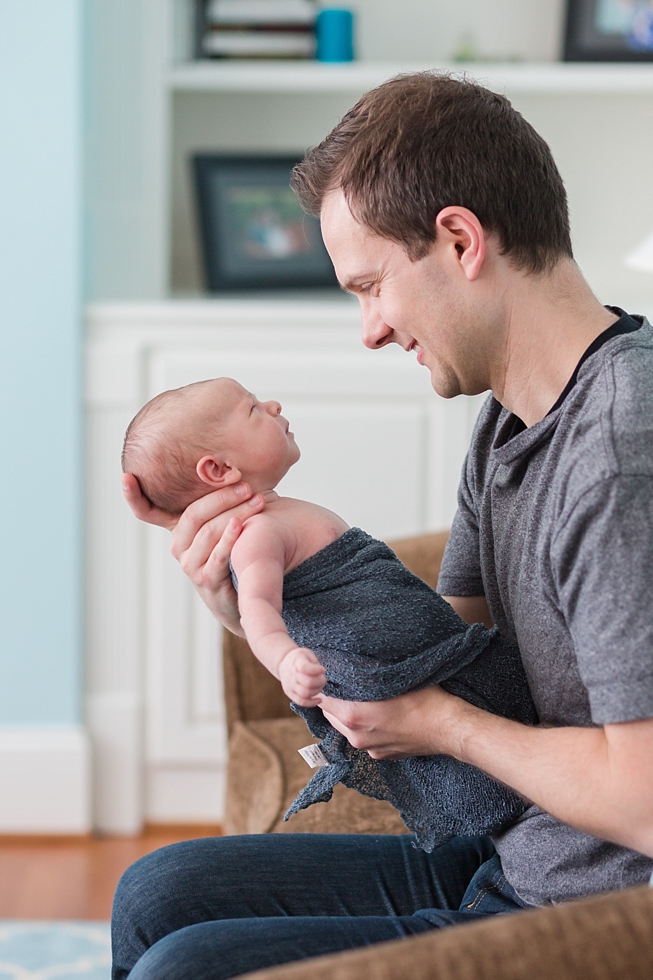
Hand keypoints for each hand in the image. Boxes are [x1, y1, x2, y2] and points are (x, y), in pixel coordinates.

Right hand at [122, 473, 264, 631]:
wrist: (247, 591)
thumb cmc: (237, 547)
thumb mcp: (223, 521)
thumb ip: (217, 499)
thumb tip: (226, 460)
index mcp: (178, 529)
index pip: (147, 511)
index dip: (133, 496)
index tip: (126, 477)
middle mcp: (178, 547)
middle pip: (193, 515)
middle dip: (221, 496)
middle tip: (246, 485)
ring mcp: (190, 565)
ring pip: (209, 532)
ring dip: (236, 513)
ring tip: (257, 500)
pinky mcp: (207, 580)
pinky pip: (217, 556)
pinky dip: (229, 538)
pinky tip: (241, 524)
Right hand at [279, 647, 325, 706]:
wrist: (283, 662)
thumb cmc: (299, 658)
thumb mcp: (307, 653)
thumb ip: (314, 663)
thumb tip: (321, 672)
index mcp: (296, 662)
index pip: (305, 668)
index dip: (317, 670)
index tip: (323, 669)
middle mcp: (291, 675)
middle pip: (308, 683)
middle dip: (320, 682)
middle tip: (323, 679)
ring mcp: (289, 685)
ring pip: (306, 693)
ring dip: (317, 691)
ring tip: (320, 686)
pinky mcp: (290, 693)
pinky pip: (301, 701)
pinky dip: (312, 703)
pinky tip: (319, 700)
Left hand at [318, 685, 458, 759]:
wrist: (448, 728)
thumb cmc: (424, 698)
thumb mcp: (390, 676)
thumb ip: (363, 672)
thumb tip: (345, 661)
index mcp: (354, 715)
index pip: (322, 697)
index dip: (325, 683)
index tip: (330, 673)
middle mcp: (356, 735)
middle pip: (330, 713)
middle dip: (335, 698)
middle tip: (344, 681)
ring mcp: (368, 749)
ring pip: (346, 726)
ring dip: (348, 712)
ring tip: (363, 696)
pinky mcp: (380, 755)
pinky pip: (363, 737)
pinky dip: (365, 725)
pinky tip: (380, 713)